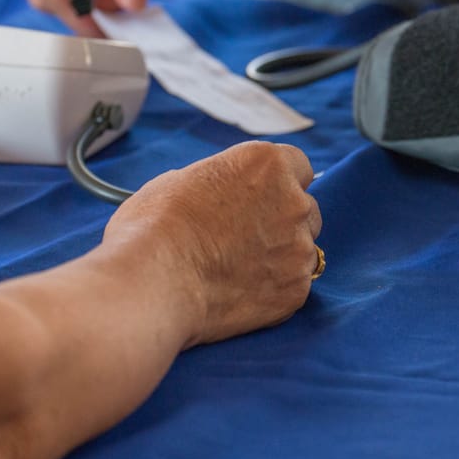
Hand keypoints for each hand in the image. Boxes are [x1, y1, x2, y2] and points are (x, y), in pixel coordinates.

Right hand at [104, 141, 321, 346]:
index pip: (298, 167)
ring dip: (280, 258)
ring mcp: (299, 248)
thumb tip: (218, 194)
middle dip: (283, 222)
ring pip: (303, 251)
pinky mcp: (296, 289)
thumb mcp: (180, 181)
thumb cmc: (155, 227)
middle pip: (305, 209)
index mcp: (268, 164)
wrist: (154, 281)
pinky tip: (240, 294)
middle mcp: (293, 201)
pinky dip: (274, 291)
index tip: (262, 199)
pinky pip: (294, 287)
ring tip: (236, 272)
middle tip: (247, 239)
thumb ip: (218, 183)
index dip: (278, 185)